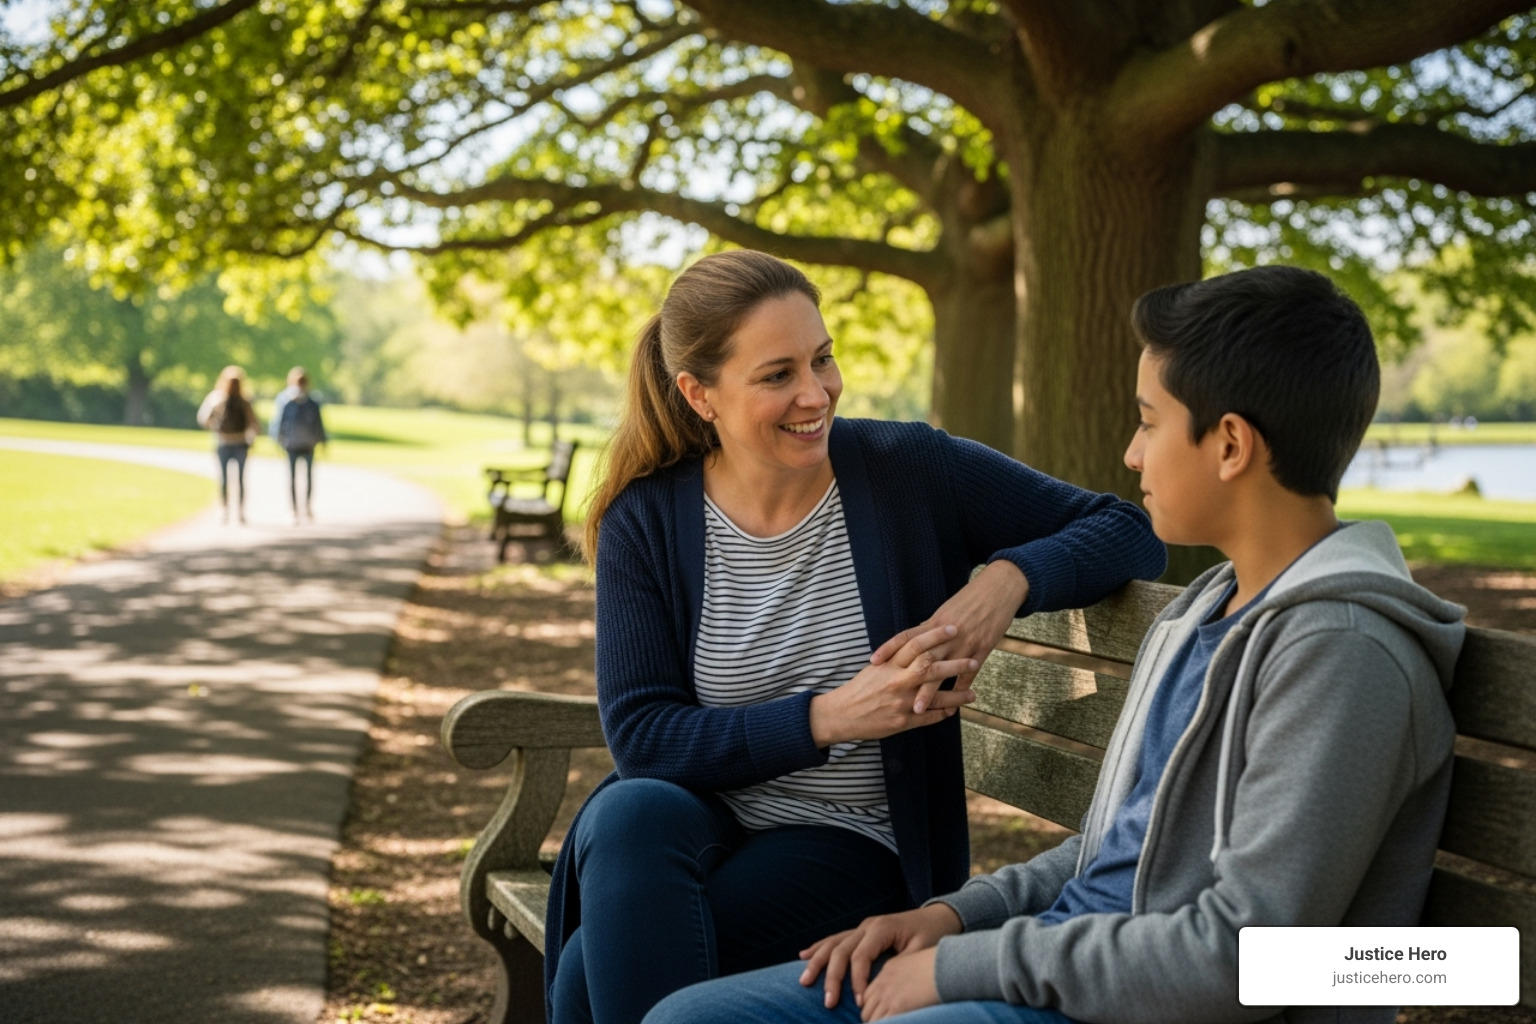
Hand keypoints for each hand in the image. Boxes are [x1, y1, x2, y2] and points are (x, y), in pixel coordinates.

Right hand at [798, 903, 960, 1009]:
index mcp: (881, 928)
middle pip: (841, 950)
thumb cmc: (932, 936)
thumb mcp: (923, 951)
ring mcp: (862, 926)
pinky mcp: (861, 931)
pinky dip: (819, 947)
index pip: (860, 956)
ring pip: (833, 944)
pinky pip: (835, 939)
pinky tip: (803, 955)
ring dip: (817, 962)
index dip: (857, 981)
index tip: (860, 1003)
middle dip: (832, 977)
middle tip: (828, 1002)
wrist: (938, 917)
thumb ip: (902, 966)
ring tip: (804, 981)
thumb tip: (886, 989)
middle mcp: (867, 925)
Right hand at [808, 624, 977, 745]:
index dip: (935, 635)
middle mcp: (897, 682)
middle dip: (955, 663)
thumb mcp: (875, 669)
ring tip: (973, 693)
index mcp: (889, 666)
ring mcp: (901, 703)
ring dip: (957, 695)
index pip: (915, 644)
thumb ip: (896, 659)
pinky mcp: (903, 722)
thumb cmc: (859, 689)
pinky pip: (929, 718)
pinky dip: (943, 713)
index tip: (953, 628)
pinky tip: (953, 710)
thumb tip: (917, 647)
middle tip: (974, 659)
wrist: (842, 715)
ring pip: (935, 696)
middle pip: (931, 668)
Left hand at [860, 947, 940, 1021]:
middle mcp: (884, 982)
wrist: (948, 967)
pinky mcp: (897, 1006)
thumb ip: (905, 978)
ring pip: (870, 1017)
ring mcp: (889, 995)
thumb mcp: (916, 965)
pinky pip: (882, 1022)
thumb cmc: (940, 967)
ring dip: (877, 1023)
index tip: (881, 1015)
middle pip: (866, 1007)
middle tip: (882, 1023)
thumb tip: (906, 996)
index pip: (869, 993)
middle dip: (872, 1018)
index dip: (873, 1007)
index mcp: (889, 970)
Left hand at [870, 561, 1028, 714]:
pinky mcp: (982, 649)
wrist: (998, 589)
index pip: (906, 636)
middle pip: (922, 659)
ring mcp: (965, 643)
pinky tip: (952, 706)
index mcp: (935, 621)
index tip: (873, 661)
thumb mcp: (947, 610)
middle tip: (890, 695)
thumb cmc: (971, 598)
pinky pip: (968, 674)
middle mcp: (947, 635)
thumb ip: (930, 628)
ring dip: (930, 691)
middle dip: (906, 678)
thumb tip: (913, 639)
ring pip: (943, 670)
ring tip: (918, 709)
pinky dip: (959, 690)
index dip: (889, 648)